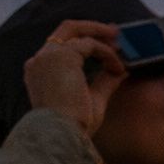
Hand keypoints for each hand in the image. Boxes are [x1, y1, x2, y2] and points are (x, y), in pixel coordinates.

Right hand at [22, 20, 127, 134]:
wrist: (61, 135)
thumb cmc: (74, 127)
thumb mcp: (93, 99)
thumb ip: (105, 82)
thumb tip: (122, 71)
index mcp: (40, 72)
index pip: (63, 46)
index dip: (86, 41)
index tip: (108, 43)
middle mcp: (40, 60)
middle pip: (67, 29)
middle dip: (93, 28)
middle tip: (116, 32)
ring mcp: (48, 56)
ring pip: (78, 32)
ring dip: (104, 41)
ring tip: (123, 52)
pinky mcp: (61, 56)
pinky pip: (90, 44)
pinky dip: (107, 53)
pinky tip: (118, 68)